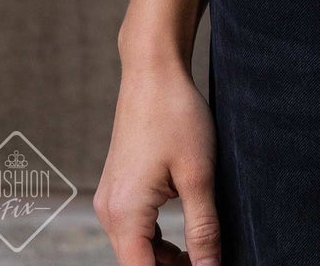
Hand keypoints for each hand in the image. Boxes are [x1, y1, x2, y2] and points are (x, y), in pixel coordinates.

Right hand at [93, 55, 220, 264]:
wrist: (153, 71)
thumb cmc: (176, 115)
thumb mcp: (198, 174)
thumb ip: (203, 228)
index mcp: (125, 214)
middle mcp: (109, 211)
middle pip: (139, 264)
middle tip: (210, 262)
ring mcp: (110, 199)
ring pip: (137, 248)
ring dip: (166, 258)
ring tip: (204, 252)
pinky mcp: (118, 187)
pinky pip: (136, 227)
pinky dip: (158, 238)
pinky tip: (187, 231)